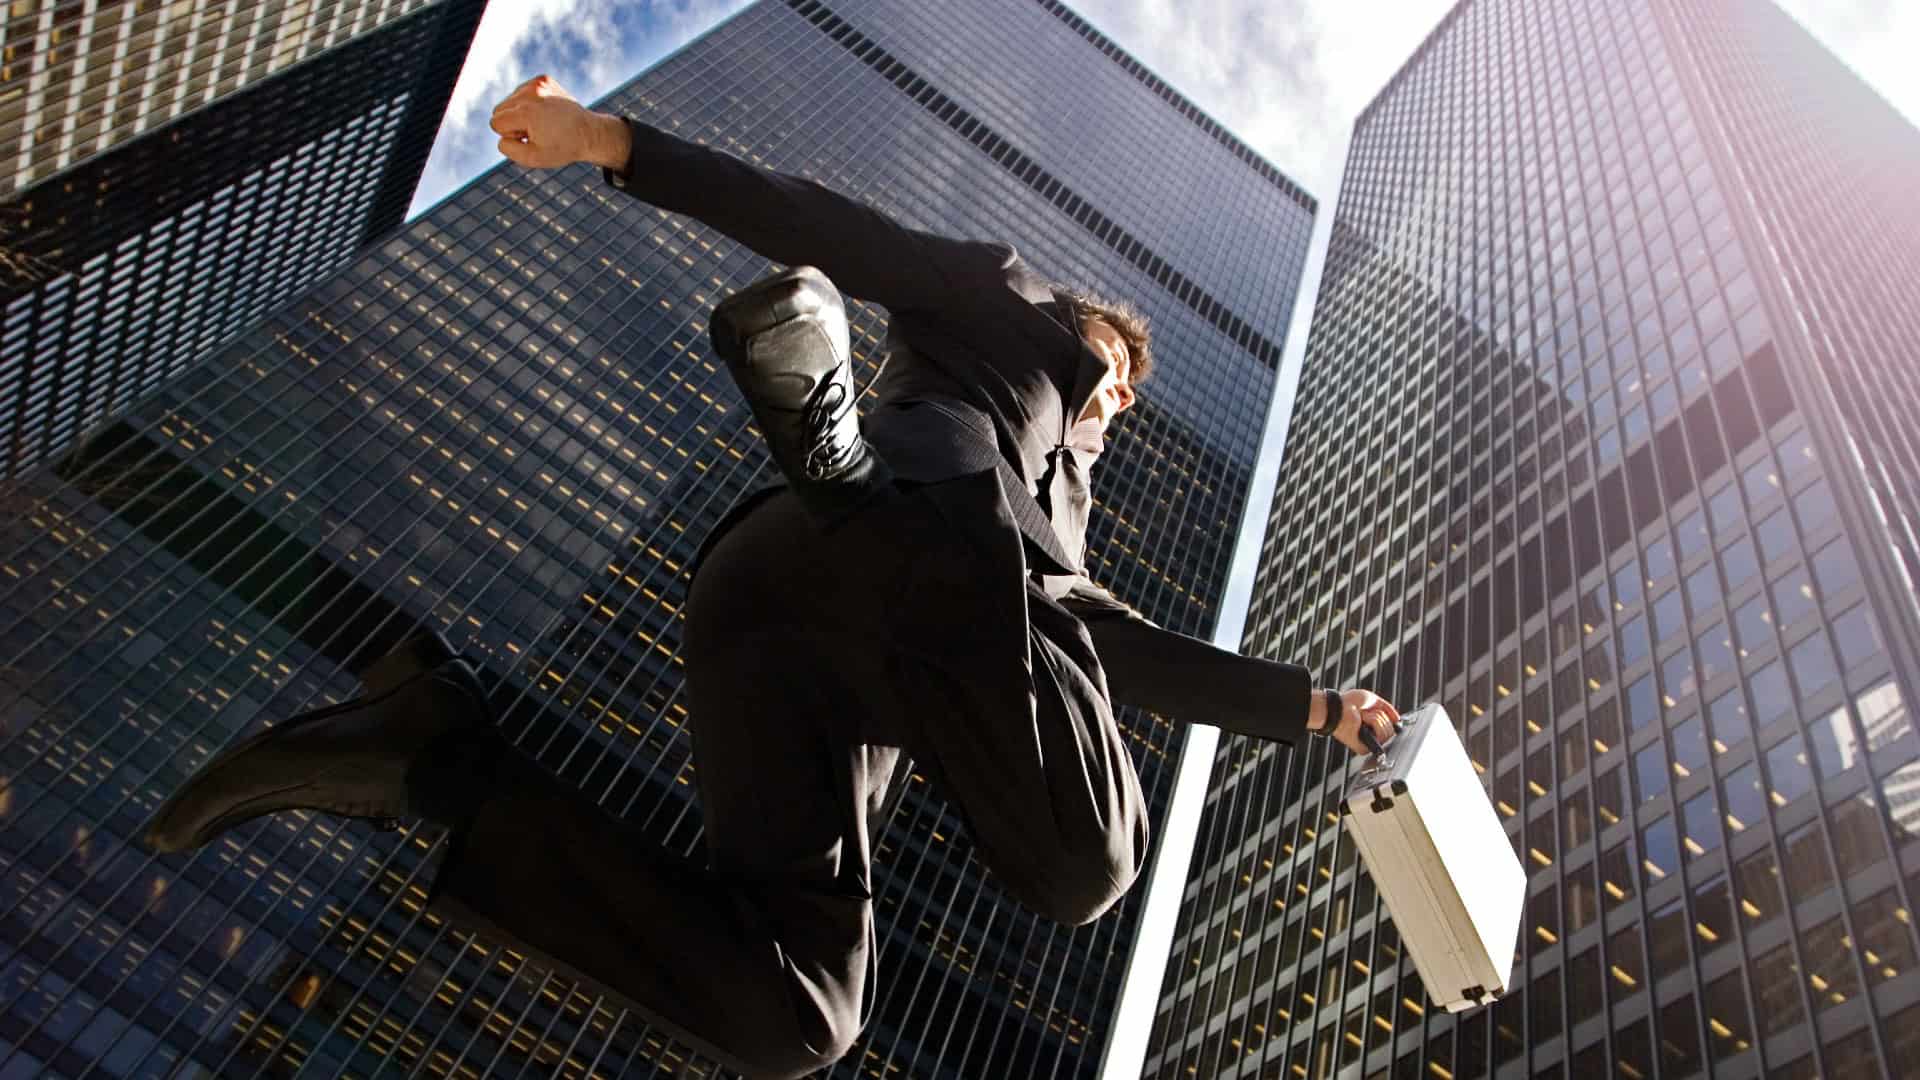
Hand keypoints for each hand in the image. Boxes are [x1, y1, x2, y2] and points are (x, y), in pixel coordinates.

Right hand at [489, 74, 627, 170]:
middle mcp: (532, 93)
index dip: (510, 135)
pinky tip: (545, 112)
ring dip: (520, 113)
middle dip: (513, 123)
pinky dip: (529, 103)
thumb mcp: (532, 158)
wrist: (589, 133)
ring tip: (542, 122)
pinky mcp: (543, 79)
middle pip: (499, 109)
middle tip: (537, 131)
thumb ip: (507, 148)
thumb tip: (500, 133)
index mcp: (527, 112)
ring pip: (509, 100)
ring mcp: (538, 83)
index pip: (495, 122)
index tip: (529, 138)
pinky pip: (520, 92)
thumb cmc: (562, 148)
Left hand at [1312, 688, 1400, 756]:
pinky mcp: (1365, 748)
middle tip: (1366, 713)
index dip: (1389, 721)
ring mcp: (1369, 744)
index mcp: (1372, 728)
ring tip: (1362, 716)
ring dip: (1375, 717)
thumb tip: (1398, 720)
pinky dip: (1373, 722)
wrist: (1338, 707)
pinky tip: (1362, 720)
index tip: (1386, 717)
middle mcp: (1372, 737)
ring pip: (1388, 731)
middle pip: (1391, 730)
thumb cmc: (1349, 702)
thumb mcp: (1372, 700)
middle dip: (1381, 716)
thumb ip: (1387, 709)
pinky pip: (1381, 735)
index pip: (1391, 729)